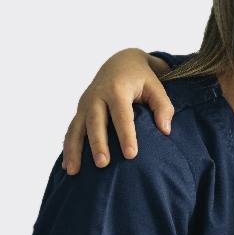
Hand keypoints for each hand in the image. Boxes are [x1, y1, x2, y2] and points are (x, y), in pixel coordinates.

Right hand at [62, 49, 173, 174]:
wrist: (119, 62)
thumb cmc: (141, 78)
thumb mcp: (156, 86)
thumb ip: (163, 106)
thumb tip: (165, 130)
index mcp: (117, 89)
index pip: (122, 115)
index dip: (126, 134)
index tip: (131, 155)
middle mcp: (97, 96)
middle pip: (95, 122)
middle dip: (98, 143)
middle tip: (103, 164)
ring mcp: (85, 103)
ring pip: (76, 128)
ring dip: (74, 150)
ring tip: (74, 172)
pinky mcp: (80, 111)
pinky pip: (71, 131)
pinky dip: (68, 148)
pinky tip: (68, 167)